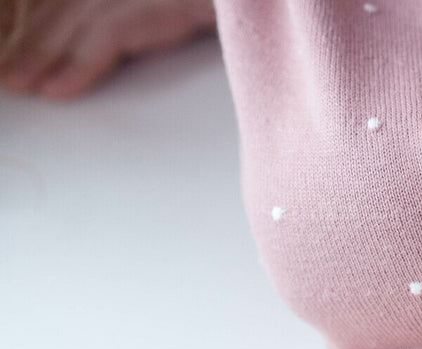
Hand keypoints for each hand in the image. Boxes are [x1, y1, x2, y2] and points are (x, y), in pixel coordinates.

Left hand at [0, 0, 214, 98]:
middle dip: (31, 43)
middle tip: (7, 76)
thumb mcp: (169, 8)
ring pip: (73, 24)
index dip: (38, 22)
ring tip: (21, 87)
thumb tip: (111, 33)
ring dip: (43, 59)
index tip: (14, 47)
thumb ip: (141, 12)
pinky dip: (79, 67)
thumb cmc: (226, 4)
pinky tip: (57, 92)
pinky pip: (106, 40)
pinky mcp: (152, 5)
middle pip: (61, 6)